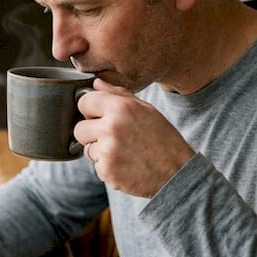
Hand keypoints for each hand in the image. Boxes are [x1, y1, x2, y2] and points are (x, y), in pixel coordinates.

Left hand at [74, 78, 195, 196]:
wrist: (177, 173)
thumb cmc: (163, 139)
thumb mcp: (146, 110)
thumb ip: (118, 94)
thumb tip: (96, 83)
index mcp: (121, 108)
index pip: (84, 102)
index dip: (91, 110)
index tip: (99, 116)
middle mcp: (111, 127)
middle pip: (79, 128)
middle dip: (92, 134)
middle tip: (113, 138)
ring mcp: (107, 151)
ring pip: (87, 149)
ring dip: (99, 152)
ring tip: (123, 152)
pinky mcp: (106, 171)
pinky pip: (96, 166)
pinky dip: (107, 167)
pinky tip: (125, 165)